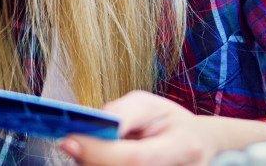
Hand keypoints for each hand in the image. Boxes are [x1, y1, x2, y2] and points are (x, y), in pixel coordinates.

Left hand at [59, 91, 218, 165]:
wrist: (196, 144)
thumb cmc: (169, 120)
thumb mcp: (148, 104)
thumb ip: (119, 113)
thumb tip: (87, 126)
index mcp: (183, 147)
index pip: (133, 158)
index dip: (98, 151)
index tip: (69, 140)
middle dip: (90, 158)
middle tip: (74, 142)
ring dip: (93, 162)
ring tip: (98, 146)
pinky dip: (102, 164)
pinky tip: (104, 156)